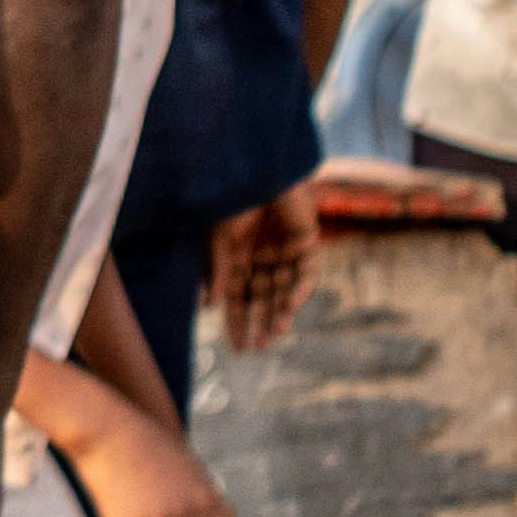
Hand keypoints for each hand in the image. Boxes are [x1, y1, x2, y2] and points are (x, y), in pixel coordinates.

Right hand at [206, 183, 318, 352]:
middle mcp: (261, 258)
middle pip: (262, 298)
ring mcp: (284, 251)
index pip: (236, 297)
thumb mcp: (219, 239)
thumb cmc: (234, 199)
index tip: (236, 348)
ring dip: (281, 311)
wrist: (259, 168)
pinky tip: (290, 304)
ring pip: (285, 290)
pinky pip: (306, 272)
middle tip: (258, 348)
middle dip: (261, 323)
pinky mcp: (306, 242)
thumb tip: (210, 305)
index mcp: (237, 257)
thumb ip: (217, 271)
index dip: (236, 321)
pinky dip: (300, 289)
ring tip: (277, 332)